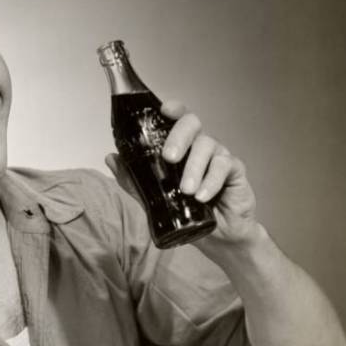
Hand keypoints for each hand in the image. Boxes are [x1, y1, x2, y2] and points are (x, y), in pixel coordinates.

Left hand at [105, 99, 258, 246]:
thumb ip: (133, 179)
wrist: (218, 236)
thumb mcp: (154, 198)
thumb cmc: (187, 211)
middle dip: (179, 137)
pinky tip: (202, 196)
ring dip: (194, 168)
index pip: (178, 119)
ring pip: (208, 147)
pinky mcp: (235, 171)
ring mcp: (219, 156)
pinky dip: (212, 181)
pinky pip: (224, 167)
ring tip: (186, 191)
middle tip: (169, 158)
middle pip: (193, 124)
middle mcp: (201, 145)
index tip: (164, 110)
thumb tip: (110, 158)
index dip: (174, 109)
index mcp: (183, 146)